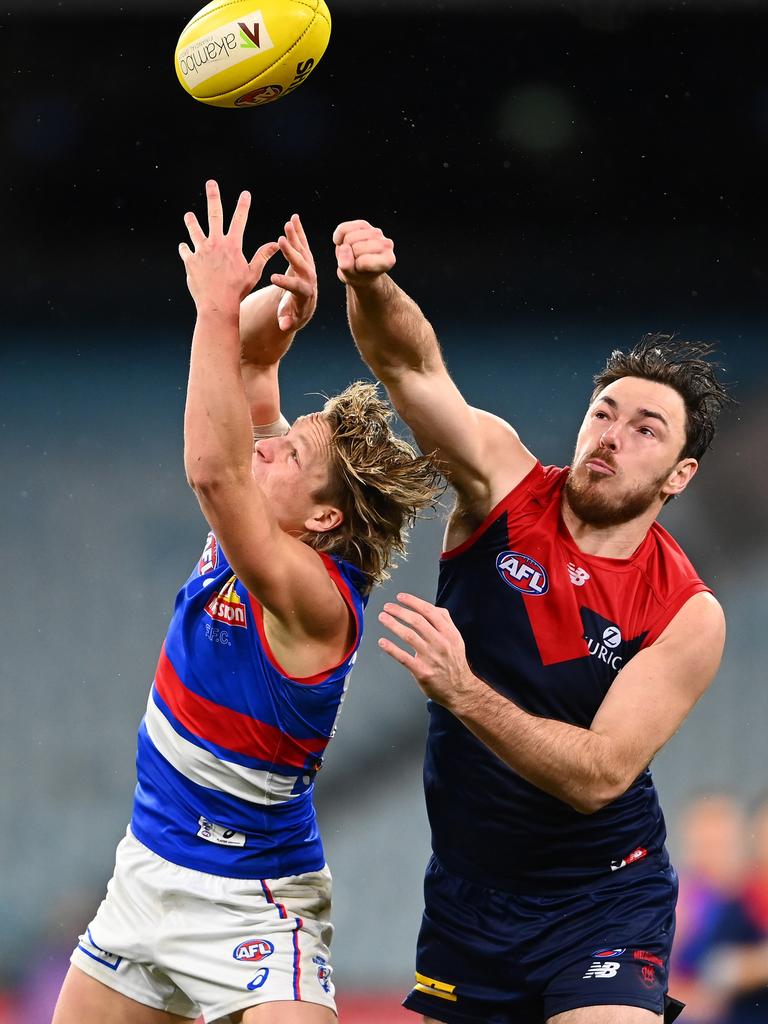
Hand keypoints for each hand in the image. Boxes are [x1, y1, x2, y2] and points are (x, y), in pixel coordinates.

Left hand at [179, 179, 278, 313]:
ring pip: (194, 230)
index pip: (240, 220)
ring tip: (189, 215)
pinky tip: (184, 248)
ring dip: (192, 221)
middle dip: (213, 197)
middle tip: (211, 183)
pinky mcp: (190, 261)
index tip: (245, 193)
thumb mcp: (253, 272)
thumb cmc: (237, 291)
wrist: (217, 304)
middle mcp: (215, 243)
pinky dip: (185, 249)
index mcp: (232, 245)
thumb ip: (262, 255)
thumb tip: (276, 243)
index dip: (243, 205)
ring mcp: (201, 251)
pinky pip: (185, 251)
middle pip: (214, 214)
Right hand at [270, 214, 317, 332]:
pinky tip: (294, 218)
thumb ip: (286, 321)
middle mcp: (310, 279)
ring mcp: (310, 268)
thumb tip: (283, 326)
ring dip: (296, 237)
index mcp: (305, 294)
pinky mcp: (307, 259)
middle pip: (303, 265)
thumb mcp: (288, 319)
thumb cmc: (292, 314)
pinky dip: (299, 231)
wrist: (303, 306)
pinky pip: (303, 244)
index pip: (297, 287)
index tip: (272, 278)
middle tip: (282, 239)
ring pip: (303, 251)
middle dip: (292, 253)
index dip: (286, 283)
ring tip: (288, 223)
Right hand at [332, 219, 395, 286]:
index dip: (355, 266)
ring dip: (344, 246)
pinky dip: (339, 236)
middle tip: (353, 261)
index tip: (359, 270)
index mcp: (387, 261)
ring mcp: (376, 232)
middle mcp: (386, 244)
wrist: (360, 268)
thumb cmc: (358, 275)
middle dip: (349, 255)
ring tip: (350, 253)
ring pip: (350, 237)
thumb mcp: (351, 277)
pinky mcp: (365, 224)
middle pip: (357, 248)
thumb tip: (344, 247)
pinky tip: (342, 242)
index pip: (364, 261)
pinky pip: (345, 228)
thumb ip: (347, 266)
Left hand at [378, 593, 477, 711]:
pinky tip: (382, 642)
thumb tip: (432, 607)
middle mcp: (440, 643)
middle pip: (417, 621)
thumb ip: (445, 622)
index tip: (400, 597)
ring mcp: (431, 658)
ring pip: (408, 636)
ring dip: (393, 624)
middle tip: (387, 607)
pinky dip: (391, 648)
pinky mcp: (422, 671)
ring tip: (383, 618)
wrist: (460, 689)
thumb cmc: (454, 662)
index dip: (413, 602)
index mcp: (448, 633)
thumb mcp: (456, 639)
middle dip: (399, 611)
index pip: (429, 611)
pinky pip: (403, 657)